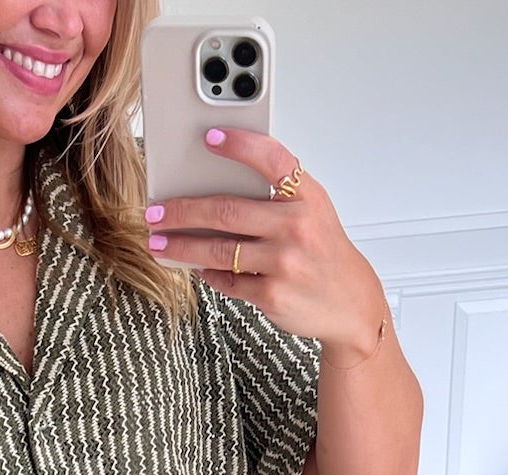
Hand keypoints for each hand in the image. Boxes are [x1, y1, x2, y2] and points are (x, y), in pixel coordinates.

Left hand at [144, 126, 386, 365]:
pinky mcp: (273, 294)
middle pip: (226, 210)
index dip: (239, 145)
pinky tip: (197, 267)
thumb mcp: (313, 210)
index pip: (272, 159)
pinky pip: (227, 280)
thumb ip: (277, 195)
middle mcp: (296, 225)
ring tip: (159, 242)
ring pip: (218, 250)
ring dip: (181, 246)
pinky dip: (208, 273)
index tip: (209, 138)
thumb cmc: (323, 252)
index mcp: (307, 196)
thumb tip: (218, 185)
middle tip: (156, 211)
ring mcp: (284, 261)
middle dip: (182, 210)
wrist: (351, 302)